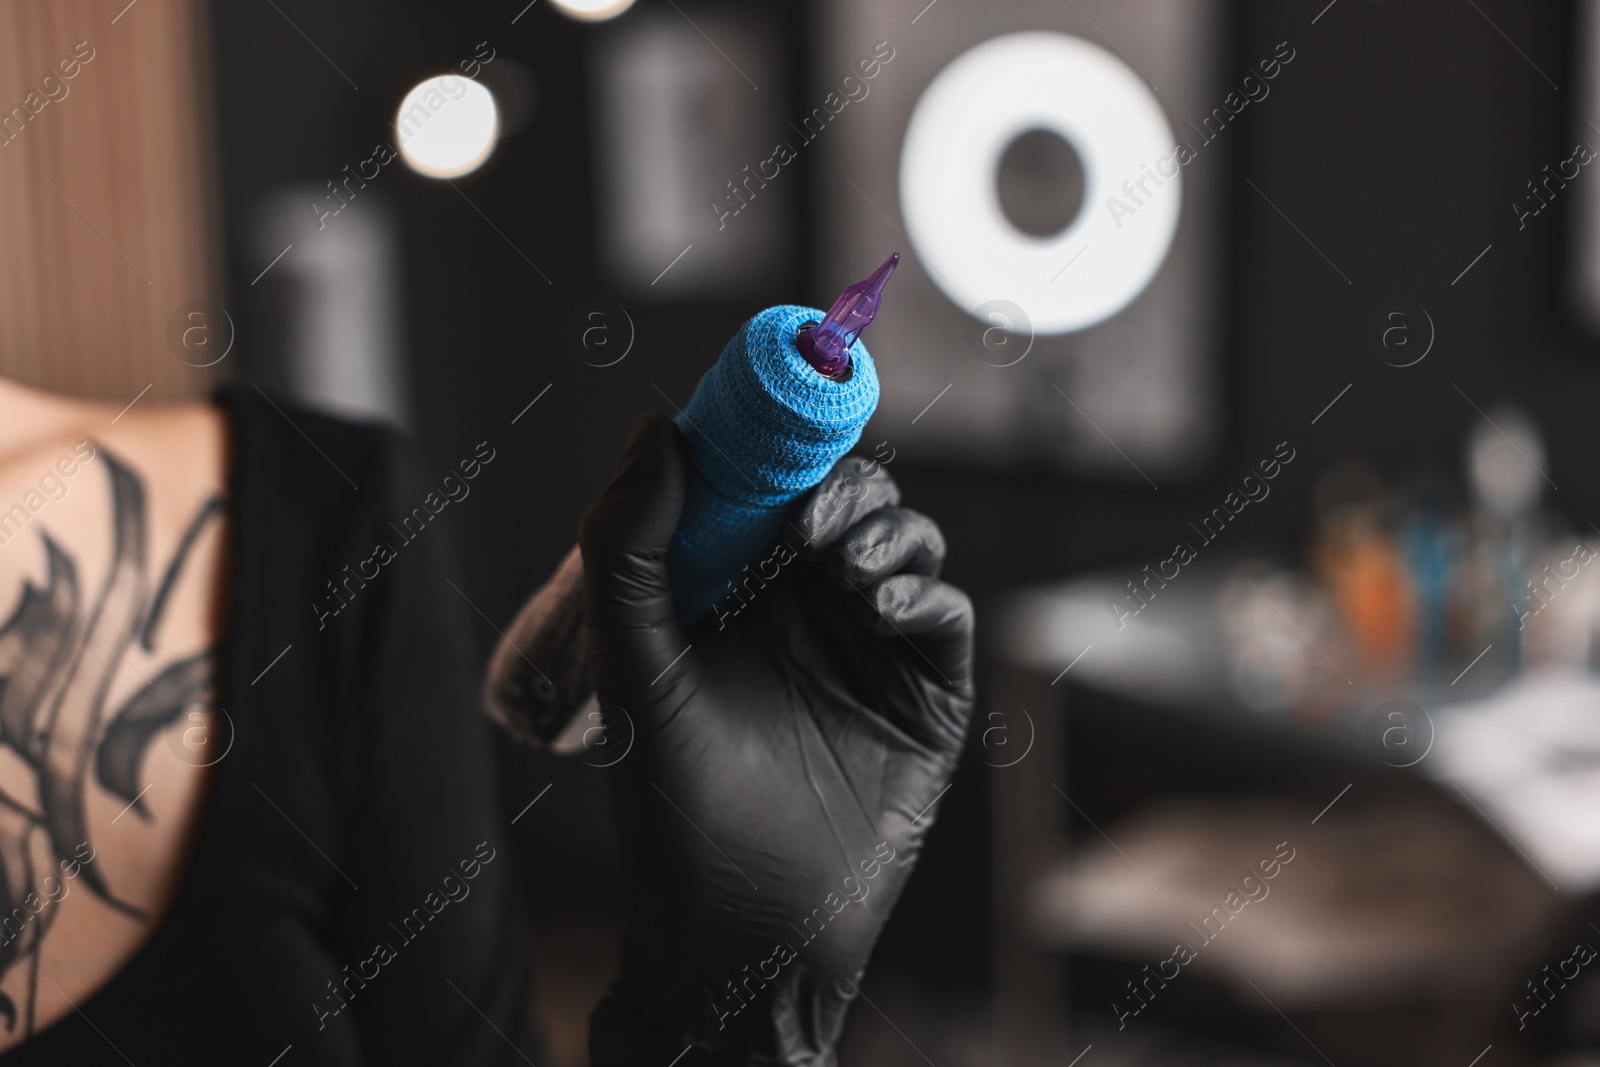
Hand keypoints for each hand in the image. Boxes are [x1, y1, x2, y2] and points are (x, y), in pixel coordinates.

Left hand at [579, 411, 974, 1066]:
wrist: (740, 927)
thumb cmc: (670, 804)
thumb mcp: (630, 664)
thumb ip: (627, 544)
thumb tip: (656, 426)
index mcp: (736, 592)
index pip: (767, 483)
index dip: (775, 440)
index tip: (772, 411)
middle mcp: (806, 609)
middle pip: (849, 497)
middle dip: (838, 487)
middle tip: (807, 520)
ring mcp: (870, 648)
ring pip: (905, 539)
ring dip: (881, 532)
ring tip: (840, 571)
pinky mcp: (927, 693)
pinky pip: (943, 610)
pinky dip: (920, 590)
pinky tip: (878, 608)